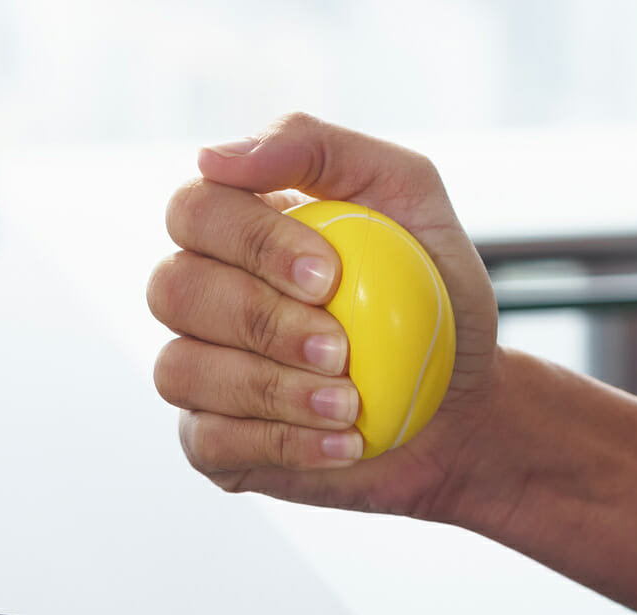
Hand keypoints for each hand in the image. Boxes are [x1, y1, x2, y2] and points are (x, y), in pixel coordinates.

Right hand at [149, 112, 499, 517]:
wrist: (463, 401)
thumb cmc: (431, 294)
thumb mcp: (408, 196)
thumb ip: (321, 150)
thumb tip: (214, 156)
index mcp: (234, 226)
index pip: (195, 210)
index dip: (252, 242)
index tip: (330, 275)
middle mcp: (201, 294)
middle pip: (173, 289)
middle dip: (261, 319)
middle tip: (342, 348)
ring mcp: (199, 369)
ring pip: (181, 369)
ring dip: (272, 388)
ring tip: (350, 402)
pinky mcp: (212, 441)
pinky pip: (209, 441)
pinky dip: (282, 443)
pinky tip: (345, 442)